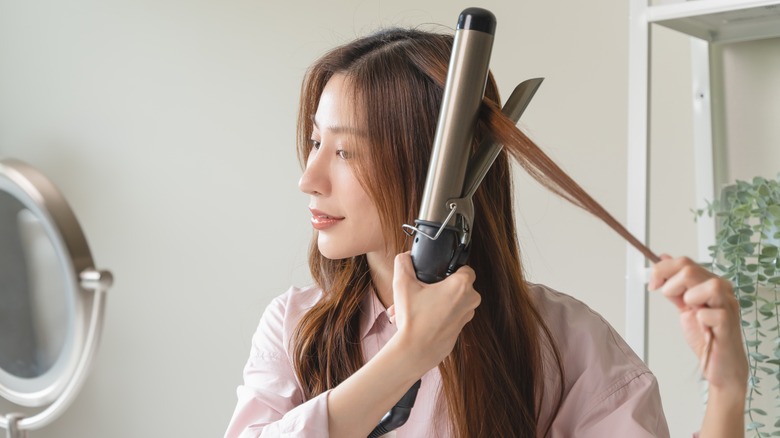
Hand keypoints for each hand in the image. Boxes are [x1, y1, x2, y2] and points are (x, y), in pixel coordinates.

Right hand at [388, 252, 480, 374]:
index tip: (435, 272)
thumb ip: (403, 263)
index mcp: (462, 286)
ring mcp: (466, 318)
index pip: (464, 268)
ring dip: (431, 303)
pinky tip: (414, 320)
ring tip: (408, 309)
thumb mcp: (403, 283)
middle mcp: (470, 301)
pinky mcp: (459, 331)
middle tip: (415, 292)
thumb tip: (405, 257)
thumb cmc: (413, 319)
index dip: (449, 268)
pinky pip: (448, 317)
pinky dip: (434, 316)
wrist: (414, 352)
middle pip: (455, 286)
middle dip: (434, 288)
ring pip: (449, 303)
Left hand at [649, 255, 747, 391]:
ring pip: (710, 285)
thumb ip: (675, 284)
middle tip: (667, 297)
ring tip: (691, 310)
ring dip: (689, 297)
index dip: (663, 269)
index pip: (685, 262)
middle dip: (670, 283)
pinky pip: (710, 313)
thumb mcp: (684, 306)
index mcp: (710, 283)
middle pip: (691, 269)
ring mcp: (727, 306)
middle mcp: (722, 291)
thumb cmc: (705, 336)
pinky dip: (700, 318)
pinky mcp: (728, 324)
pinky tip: (702, 326)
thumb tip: (663, 258)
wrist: (720, 365)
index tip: (652, 284)